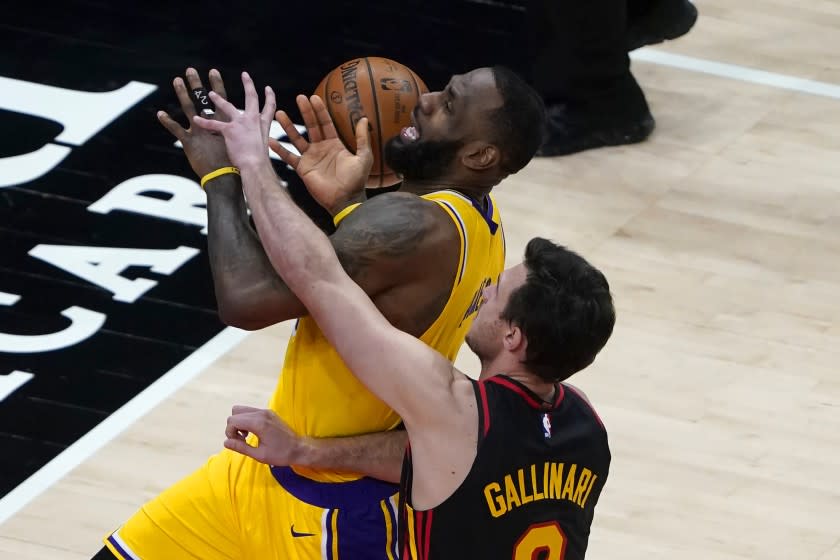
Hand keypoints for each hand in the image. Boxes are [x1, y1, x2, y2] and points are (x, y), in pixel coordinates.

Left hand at [157, 68, 232, 178]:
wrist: (226, 177)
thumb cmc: (235, 164)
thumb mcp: (240, 146)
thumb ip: (239, 137)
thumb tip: (247, 133)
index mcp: (225, 122)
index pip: (221, 98)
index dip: (216, 84)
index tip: (213, 71)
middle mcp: (212, 123)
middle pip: (202, 98)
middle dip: (196, 83)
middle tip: (190, 70)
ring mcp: (199, 131)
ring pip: (188, 108)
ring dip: (182, 93)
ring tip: (177, 80)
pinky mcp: (189, 142)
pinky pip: (176, 129)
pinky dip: (167, 121)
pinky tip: (159, 113)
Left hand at [192, 72, 275, 170]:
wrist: (255, 166)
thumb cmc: (260, 161)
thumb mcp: (264, 146)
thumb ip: (259, 140)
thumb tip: (258, 142)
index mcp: (263, 125)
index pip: (270, 107)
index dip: (270, 97)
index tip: (268, 88)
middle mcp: (253, 120)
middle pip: (252, 97)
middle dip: (248, 84)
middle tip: (245, 75)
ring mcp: (241, 123)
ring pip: (228, 106)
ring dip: (218, 99)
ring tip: (210, 93)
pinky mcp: (229, 130)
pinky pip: (213, 124)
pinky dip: (203, 122)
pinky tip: (195, 119)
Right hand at [224, 405, 305, 464]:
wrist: (299, 448)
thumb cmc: (280, 454)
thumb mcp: (259, 455)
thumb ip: (240, 447)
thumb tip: (225, 442)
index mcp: (259, 423)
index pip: (232, 420)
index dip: (230, 432)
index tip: (238, 443)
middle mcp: (262, 413)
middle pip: (235, 411)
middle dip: (233, 426)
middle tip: (242, 439)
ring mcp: (266, 411)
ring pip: (243, 409)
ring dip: (240, 421)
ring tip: (247, 435)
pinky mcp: (269, 412)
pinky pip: (251, 411)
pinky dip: (247, 419)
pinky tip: (253, 432)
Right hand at [270, 95, 372, 214]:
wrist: (345, 200)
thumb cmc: (356, 180)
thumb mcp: (363, 157)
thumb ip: (362, 138)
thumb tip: (363, 118)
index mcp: (335, 144)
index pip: (326, 123)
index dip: (320, 111)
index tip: (314, 97)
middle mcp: (321, 148)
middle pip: (311, 126)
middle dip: (305, 112)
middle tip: (299, 97)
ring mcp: (310, 158)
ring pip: (297, 138)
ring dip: (288, 126)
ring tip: (279, 112)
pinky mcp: (302, 168)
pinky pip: (289, 156)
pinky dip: (279, 149)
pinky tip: (271, 139)